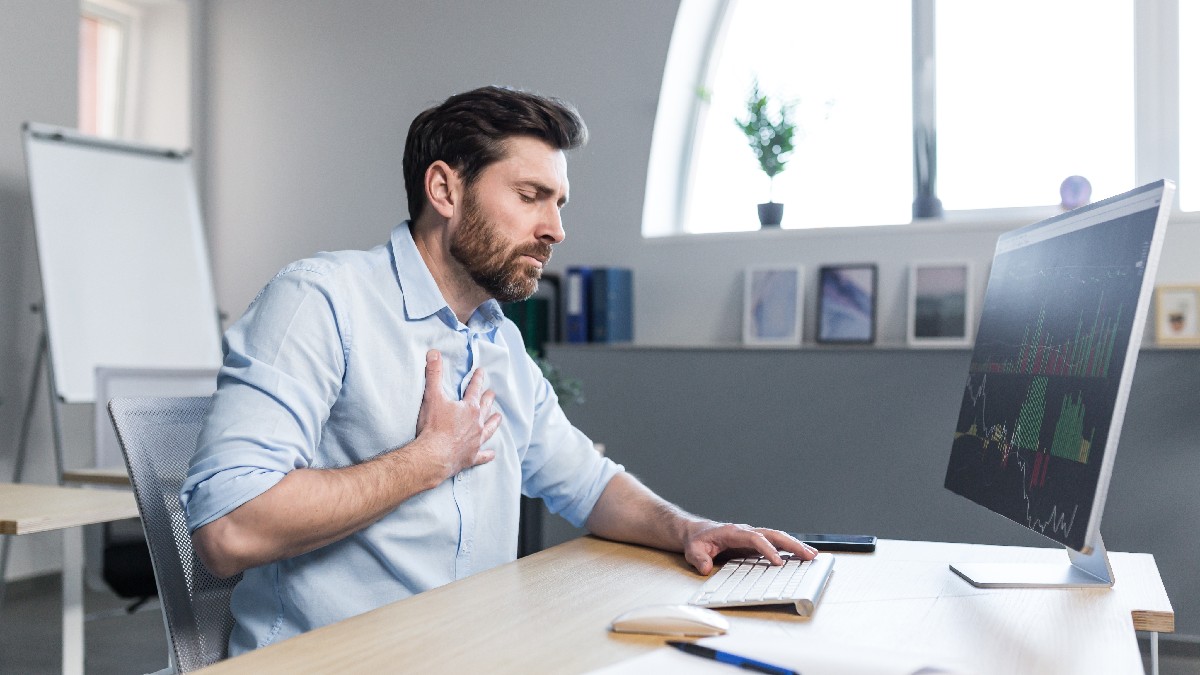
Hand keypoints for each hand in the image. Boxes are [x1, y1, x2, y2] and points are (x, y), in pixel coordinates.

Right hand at [412, 349, 501, 480]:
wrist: (434, 455)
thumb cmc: (433, 426)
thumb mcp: (432, 396)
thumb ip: (434, 373)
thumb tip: (434, 353)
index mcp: (469, 408)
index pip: (475, 389)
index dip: (478, 379)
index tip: (481, 372)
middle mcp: (477, 423)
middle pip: (485, 408)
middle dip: (488, 399)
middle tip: (492, 393)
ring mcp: (476, 441)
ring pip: (489, 429)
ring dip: (493, 422)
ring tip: (499, 417)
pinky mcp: (471, 457)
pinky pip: (482, 455)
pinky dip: (487, 454)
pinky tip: (492, 454)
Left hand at [683, 523, 817, 574]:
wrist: (698, 532)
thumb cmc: (698, 540)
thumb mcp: (693, 550)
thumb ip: (698, 558)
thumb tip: (705, 567)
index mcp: (733, 532)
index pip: (755, 538)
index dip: (768, 549)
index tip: (778, 562)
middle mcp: (747, 531)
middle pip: (773, 534)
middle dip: (792, 544)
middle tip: (809, 555)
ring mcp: (753, 536)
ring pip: (778, 537)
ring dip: (795, 546)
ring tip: (812, 555)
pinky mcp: (756, 543)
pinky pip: (776, 543)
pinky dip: (789, 549)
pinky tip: (801, 556)